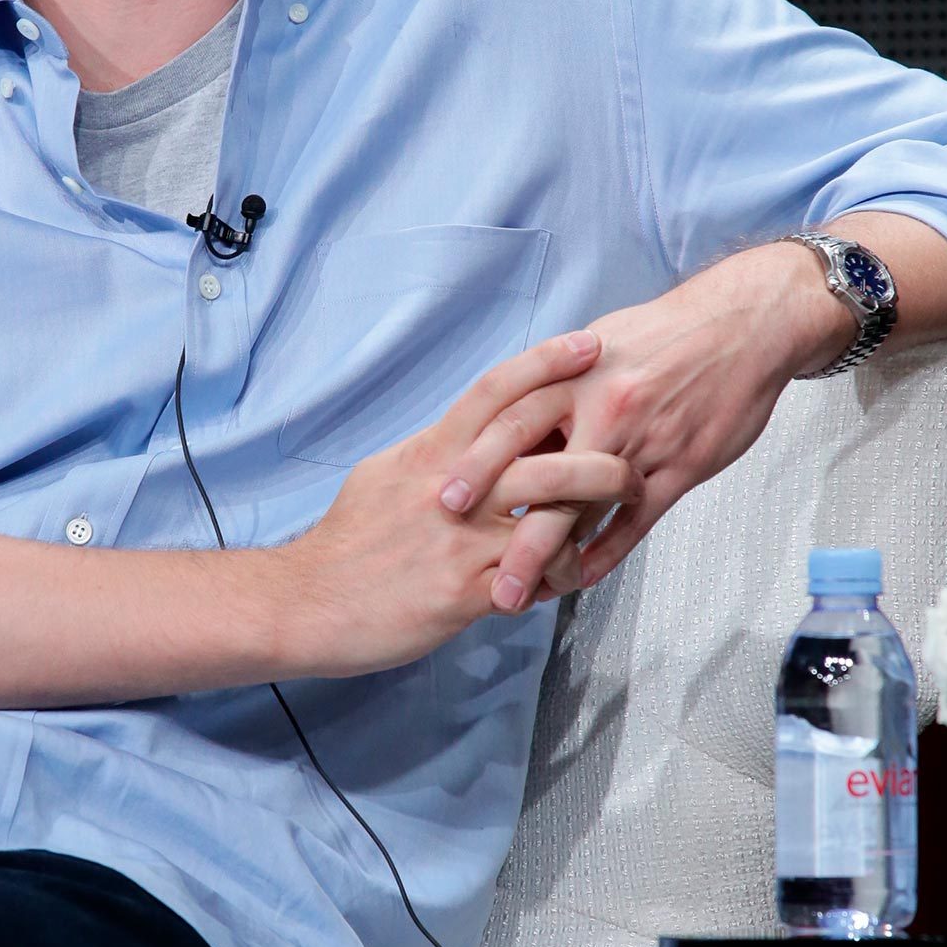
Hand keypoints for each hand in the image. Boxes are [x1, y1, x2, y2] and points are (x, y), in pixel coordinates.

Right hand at [286, 329, 642, 678]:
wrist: (311, 601)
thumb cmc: (348, 542)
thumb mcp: (386, 476)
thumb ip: (433, 456)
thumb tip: (463, 437)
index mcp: (431, 452)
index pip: (495, 391)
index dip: (545, 363)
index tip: (588, 345)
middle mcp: (451, 487)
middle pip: (540, 449)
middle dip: (598, 445)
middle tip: (634, 445)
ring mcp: (461, 539)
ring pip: (549, 512)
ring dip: (596, 508)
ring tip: (623, 508)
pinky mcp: (466, 590)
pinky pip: (536, 577)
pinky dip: (564, 573)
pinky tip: (574, 574)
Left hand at [432, 242, 854, 604]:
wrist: (744, 325)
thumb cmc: (664, 334)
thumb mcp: (598, 343)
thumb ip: (555, 382)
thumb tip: (510, 417)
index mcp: (575, 372)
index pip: (512, 421)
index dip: (475, 460)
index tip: (443, 497)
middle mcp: (604, 408)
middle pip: (542, 472)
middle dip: (501, 519)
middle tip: (468, 556)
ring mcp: (644, 443)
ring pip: (586, 509)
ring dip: (549, 555)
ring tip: (516, 591)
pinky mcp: (682, 468)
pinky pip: (636, 522)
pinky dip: (605, 553)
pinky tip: (579, 579)